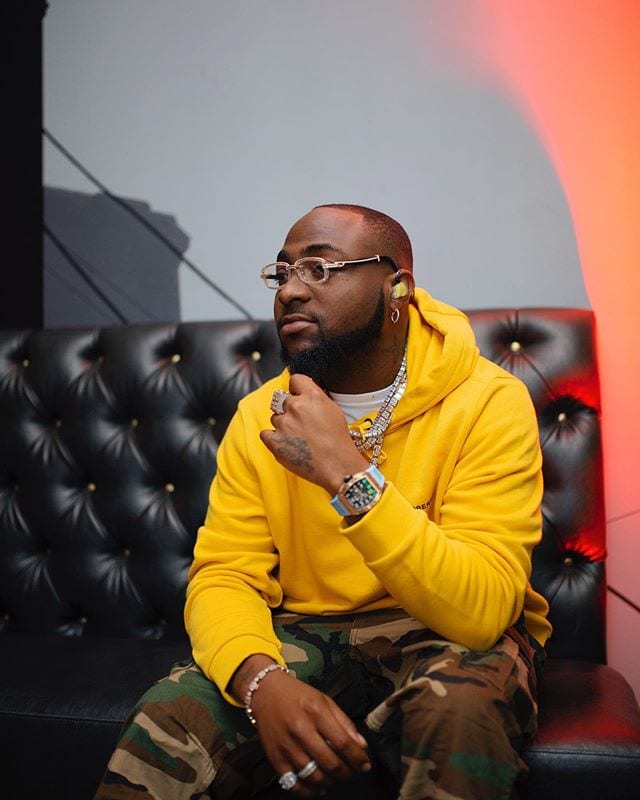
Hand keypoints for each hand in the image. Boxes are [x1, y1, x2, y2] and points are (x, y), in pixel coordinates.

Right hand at [250, 669, 370, 795]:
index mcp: (315, 712)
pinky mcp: (275, 758)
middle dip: (347, 772)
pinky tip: (318, 785)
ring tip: (336, 777)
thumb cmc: (297, 695)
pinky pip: (295, 783)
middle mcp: (300, 729)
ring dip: (331, 782)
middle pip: (331, 763)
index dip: (358, 758)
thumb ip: (344, 723)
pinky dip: (310, 790)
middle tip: (352, 772)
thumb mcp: (324, 700)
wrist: (265, 693)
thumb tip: (361, 745)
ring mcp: (286, 746)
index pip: (343, 743)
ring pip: (314, 776)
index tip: (365, 764)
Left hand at [260, 374, 367, 494]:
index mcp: (312, 396)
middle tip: (302, 423)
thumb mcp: (333, 410)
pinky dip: (273, 438)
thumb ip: (316, 398)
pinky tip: (287, 444)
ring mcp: (283, 424)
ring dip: (283, 424)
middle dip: (290, 409)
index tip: (299, 395)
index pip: (295, 379)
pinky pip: (266, 433)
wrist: (337, 465)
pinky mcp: (274, 441)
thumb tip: (305, 393)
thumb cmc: (338, 440)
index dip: (297, 388)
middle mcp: (295, 406)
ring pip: (275, 417)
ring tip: (299, 438)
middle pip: (283, 400)